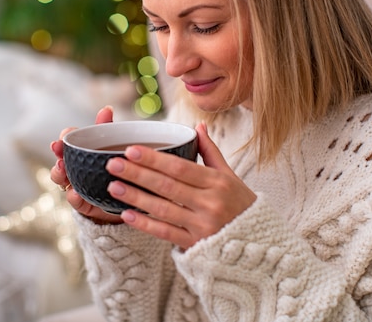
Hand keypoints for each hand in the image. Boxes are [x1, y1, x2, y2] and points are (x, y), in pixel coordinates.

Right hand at [50, 106, 123, 224]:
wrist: (126, 195)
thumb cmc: (113, 165)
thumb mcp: (111, 146)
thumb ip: (106, 129)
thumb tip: (107, 108)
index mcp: (78, 152)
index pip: (66, 142)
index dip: (62, 139)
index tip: (61, 138)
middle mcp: (73, 168)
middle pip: (60, 160)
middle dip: (57, 155)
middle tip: (57, 150)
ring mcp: (76, 186)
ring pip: (62, 180)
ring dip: (59, 174)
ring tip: (61, 170)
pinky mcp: (84, 204)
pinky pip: (76, 202)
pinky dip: (74, 198)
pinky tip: (75, 193)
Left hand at [104, 122, 256, 249]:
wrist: (259, 244)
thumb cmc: (241, 204)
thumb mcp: (230, 176)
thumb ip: (211, 152)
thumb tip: (197, 126)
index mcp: (217, 182)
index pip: (180, 167)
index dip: (154, 159)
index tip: (131, 150)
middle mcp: (210, 203)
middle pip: (168, 186)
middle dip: (138, 174)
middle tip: (113, 164)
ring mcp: (202, 225)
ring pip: (163, 209)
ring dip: (136, 197)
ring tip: (113, 186)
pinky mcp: (196, 245)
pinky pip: (166, 233)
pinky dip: (146, 224)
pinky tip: (127, 214)